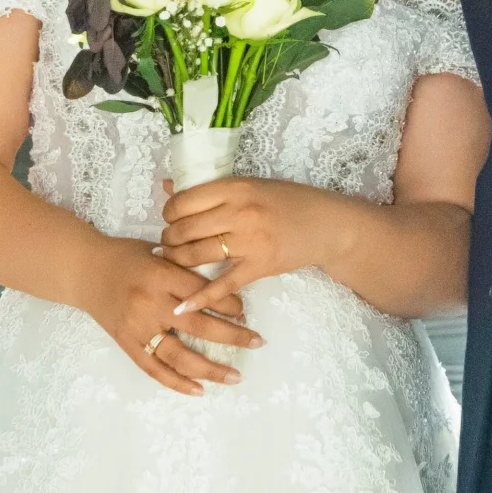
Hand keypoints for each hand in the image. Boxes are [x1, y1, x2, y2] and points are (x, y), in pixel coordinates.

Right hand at [90, 240, 257, 396]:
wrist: (84, 270)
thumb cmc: (125, 256)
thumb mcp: (159, 253)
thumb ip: (186, 270)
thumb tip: (223, 288)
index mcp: (161, 275)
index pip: (204, 294)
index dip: (230, 304)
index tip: (244, 310)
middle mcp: (150, 304)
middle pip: (200, 327)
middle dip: (234, 336)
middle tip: (257, 341)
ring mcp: (138, 328)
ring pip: (180, 356)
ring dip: (211, 369)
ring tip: (235, 376)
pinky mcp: (127, 344)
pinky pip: (155, 370)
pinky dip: (178, 383)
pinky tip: (200, 390)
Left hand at [157, 176, 321, 295]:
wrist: (326, 225)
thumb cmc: (288, 201)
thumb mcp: (250, 185)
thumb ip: (210, 188)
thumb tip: (165, 185)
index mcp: (235, 187)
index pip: (184, 201)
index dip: (169, 213)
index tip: (171, 219)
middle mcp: (240, 213)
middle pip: (185, 230)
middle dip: (170, 239)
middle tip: (169, 243)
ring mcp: (250, 241)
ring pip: (197, 255)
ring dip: (178, 261)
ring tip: (174, 260)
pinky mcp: (259, 266)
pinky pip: (223, 284)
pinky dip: (201, 297)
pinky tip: (184, 307)